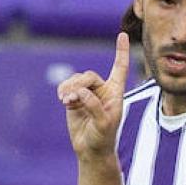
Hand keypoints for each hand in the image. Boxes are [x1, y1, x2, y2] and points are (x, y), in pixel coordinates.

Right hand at [58, 33, 129, 161]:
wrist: (90, 149)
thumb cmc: (103, 138)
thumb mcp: (103, 124)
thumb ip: (94, 106)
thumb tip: (81, 92)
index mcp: (115, 93)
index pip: (119, 68)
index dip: (121, 52)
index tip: (122, 35)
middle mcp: (102, 90)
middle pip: (89, 76)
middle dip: (80, 84)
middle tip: (72, 98)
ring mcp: (87, 94)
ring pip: (76, 81)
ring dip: (69, 89)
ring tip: (66, 101)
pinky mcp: (74, 100)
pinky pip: (67, 88)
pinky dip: (63, 91)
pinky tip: (63, 100)